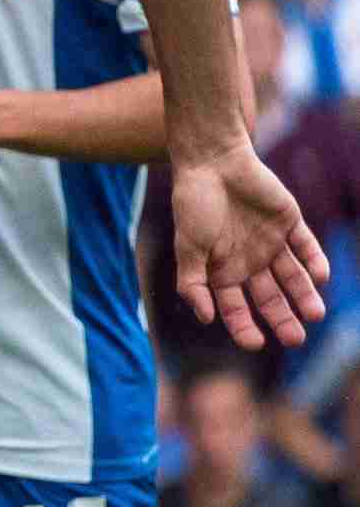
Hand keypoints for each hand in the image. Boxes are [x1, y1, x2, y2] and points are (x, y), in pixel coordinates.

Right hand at [170, 147, 329, 349]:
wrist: (213, 162)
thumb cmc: (194, 205)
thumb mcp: (186, 247)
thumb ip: (193, 283)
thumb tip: (205, 318)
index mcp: (222, 270)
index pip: (236, 307)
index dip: (245, 327)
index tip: (256, 343)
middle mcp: (249, 261)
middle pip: (270, 298)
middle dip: (282, 319)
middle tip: (295, 339)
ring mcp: (271, 243)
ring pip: (293, 277)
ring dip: (304, 296)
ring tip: (315, 314)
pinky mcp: (289, 223)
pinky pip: (307, 247)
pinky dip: (316, 262)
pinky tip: (321, 277)